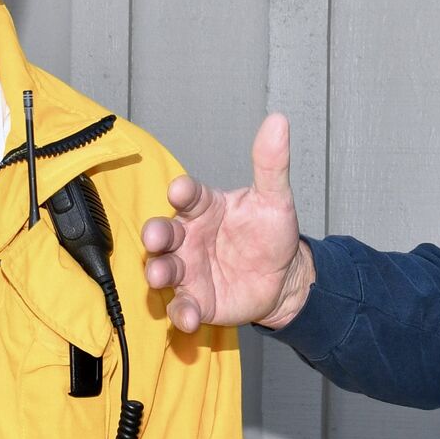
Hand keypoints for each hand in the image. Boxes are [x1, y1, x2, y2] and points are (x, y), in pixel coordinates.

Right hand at [141, 113, 312, 332]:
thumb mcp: (275, 199)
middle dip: (156, 234)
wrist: (284, 278)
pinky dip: (181, 313)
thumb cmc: (270, 234)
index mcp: (204, 207)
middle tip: (156, 236)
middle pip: (163, 232)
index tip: (180, 191)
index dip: (182, 192)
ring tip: (161, 275)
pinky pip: (181, 307)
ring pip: (163, 268)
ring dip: (159, 271)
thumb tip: (278, 122)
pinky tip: (190, 316)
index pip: (188, 195)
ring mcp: (189, 269)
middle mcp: (189, 236)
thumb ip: (271, 164)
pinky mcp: (195, 300)